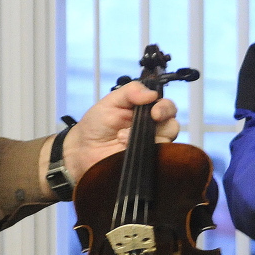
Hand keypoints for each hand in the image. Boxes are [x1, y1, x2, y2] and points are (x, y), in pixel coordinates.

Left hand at [48, 81, 179, 187]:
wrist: (82, 151)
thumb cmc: (96, 125)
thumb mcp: (110, 101)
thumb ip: (130, 92)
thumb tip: (152, 93)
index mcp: (145, 111)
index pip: (166, 106)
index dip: (165, 108)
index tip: (155, 111)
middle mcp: (152, 129)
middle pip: (172, 124)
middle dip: (162, 119)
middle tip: (151, 119)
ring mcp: (150, 147)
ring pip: (166, 141)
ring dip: (146, 137)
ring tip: (122, 138)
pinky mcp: (146, 163)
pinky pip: (156, 158)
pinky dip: (142, 152)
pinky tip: (125, 149)